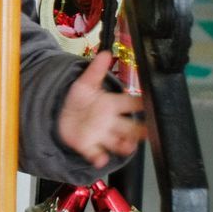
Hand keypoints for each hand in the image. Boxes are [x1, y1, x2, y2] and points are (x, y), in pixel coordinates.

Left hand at [57, 51, 145, 167]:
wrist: (60, 113)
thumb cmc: (79, 99)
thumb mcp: (85, 82)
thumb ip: (96, 69)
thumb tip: (105, 53)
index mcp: (112, 104)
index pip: (132, 103)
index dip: (143, 104)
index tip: (152, 103)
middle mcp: (111, 121)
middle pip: (131, 127)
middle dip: (140, 131)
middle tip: (146, 131)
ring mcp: (101, 135)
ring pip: (118, 142)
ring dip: (124, 146)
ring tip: (127, 146)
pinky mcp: (88, 145)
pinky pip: (96, 154)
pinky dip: (99, 157)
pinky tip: (100, 158)